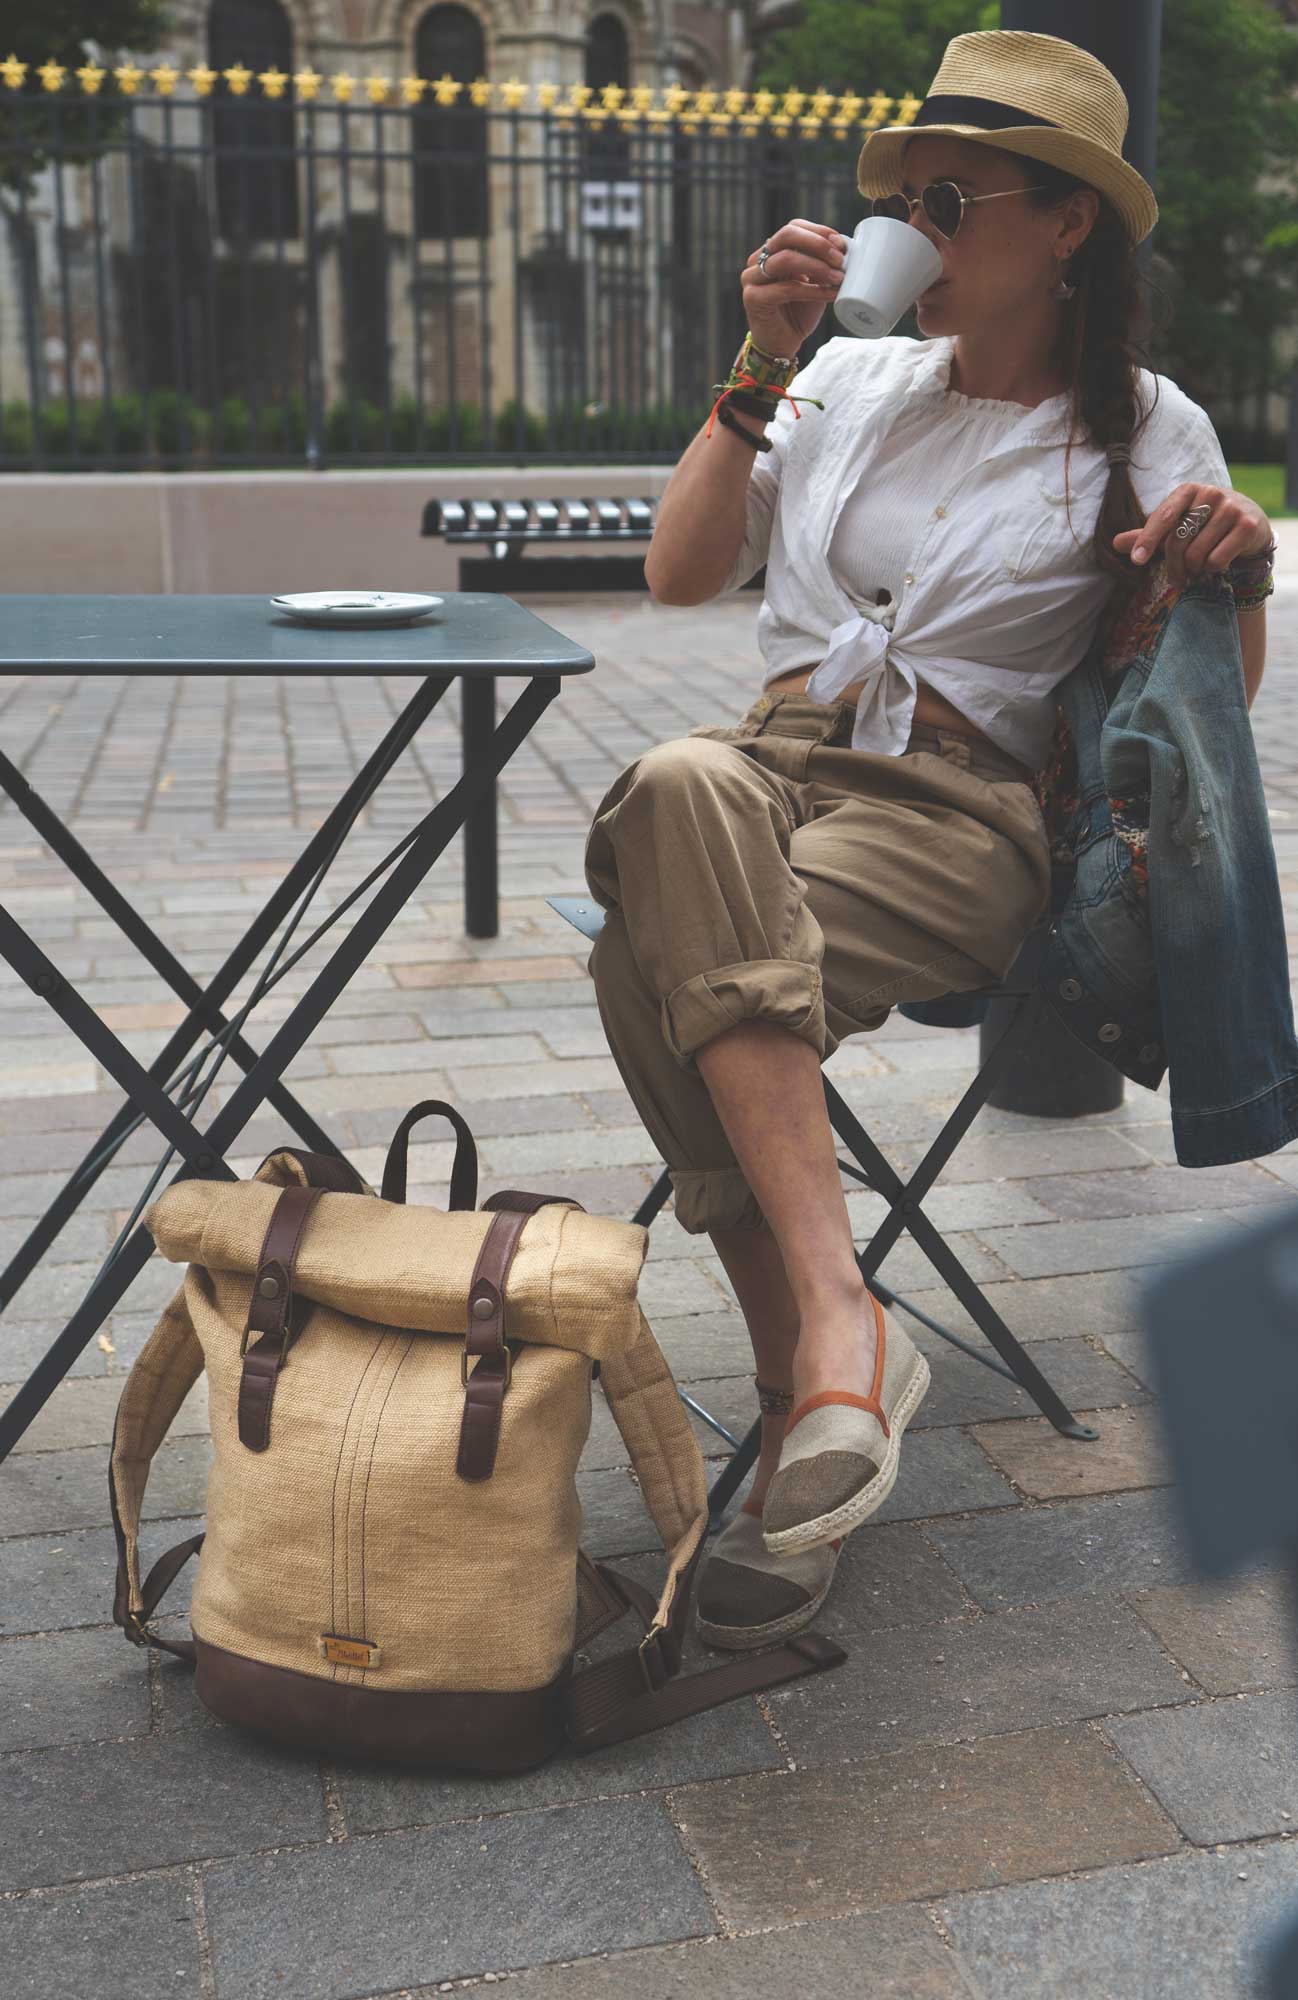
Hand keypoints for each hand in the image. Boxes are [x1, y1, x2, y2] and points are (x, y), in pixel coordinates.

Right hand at [741, 219, 848, 358]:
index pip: (794, 228)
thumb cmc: (799, 312)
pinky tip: (829, 295)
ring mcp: (752, 278)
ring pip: (786, 259)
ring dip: (817, 267)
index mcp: (772, 251)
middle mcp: (758, 260)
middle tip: (840, 259)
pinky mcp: (753, 298)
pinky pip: (786, 288)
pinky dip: (812, 291)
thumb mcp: (814, 282)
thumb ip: (822, 264)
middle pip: (787, 235)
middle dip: (818, 244)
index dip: (819, 232)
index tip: (842, 244)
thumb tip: (845, 248)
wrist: (782, 345)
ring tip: (838, 278)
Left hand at [1112, 484, 1272, 588]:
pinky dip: (1212, 569)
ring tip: (1198, 568)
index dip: (1148, 540)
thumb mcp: (1177, 524)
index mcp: (1187, 490)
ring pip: (1197, 555)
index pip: (1163, 517)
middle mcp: (1210, 494)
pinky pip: (1217, 560)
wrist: (1250, 521)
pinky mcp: (1247, 526)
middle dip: (1173, 567)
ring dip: (1194, 570)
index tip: (1137, 560)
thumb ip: (1148, 534)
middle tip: (1176, 579)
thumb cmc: (1204, 524)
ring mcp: (1231, 508)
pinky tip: (1217, 563)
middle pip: (1178, 541)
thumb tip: (1115, 543)